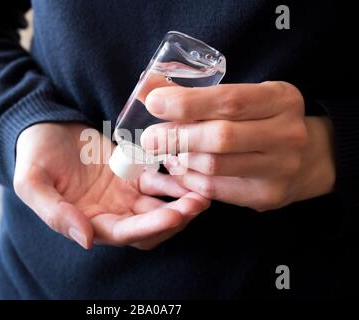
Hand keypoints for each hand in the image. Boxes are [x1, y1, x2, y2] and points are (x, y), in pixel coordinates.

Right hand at [14, 123, 208, 248]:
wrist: (44, 126)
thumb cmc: (33, 154)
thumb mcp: (32, 182)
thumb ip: (54, 212)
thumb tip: (85, 240)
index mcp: (86, 222)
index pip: (123, 233)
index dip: (149, 228)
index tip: (173, 214)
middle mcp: (109, 213)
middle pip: (148, 227)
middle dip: (174, 219)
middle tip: (197, 203)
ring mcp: (123, 195)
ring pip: (158, 207)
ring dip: (181, 202)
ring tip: (203, 192)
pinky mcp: (132, 174)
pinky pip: (158, 182)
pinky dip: (175, 182)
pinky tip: (191, 174)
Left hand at [141, 81, 334, 211]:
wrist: (306, 158)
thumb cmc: (261, 121)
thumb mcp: (242, 98)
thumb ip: (197, 94)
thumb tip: (148, 87)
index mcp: (280, 99)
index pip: (229, 100)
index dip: (187, 102)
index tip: (153, 102)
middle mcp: (287, 134)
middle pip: (220, 137)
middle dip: (176, 136)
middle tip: (149, 138)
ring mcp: (280, 168)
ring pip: (214, 166)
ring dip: (180, 159)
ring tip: (165, 151)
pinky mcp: (266, 195)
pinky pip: (215, 189)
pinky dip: (188, 178)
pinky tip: (179, 168)